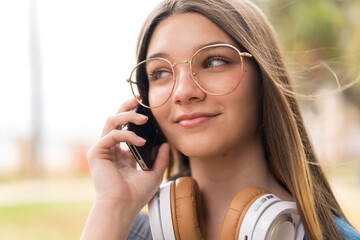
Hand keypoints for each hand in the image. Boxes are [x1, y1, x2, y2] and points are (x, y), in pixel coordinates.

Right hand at [87, 98, 169, 212]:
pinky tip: (140, 141)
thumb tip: (167, 143)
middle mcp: (110, 149)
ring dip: (127, 116)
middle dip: (127, 108)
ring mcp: (102, 150)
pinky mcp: (97, 152)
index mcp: (121, 154)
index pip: (126, 129)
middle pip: (115, 120)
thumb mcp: (154, 173)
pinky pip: (112, 135)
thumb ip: (161, 158)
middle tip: (139, 100)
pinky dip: (127, 135)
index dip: (134, 118)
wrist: (123, 206)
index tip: (147, 111)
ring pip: (111, 122)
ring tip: (144, 118)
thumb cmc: (136, 194)